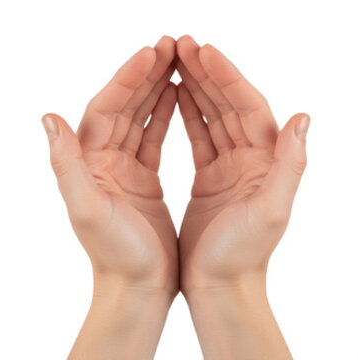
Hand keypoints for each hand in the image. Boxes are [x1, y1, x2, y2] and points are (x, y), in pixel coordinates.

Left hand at [44, 36, 178, 358]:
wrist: (136, 291)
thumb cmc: (113, 255)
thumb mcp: (85, 207)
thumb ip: (65, 161)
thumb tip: (47, 117)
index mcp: (87, 163)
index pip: (105, 108)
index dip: (126, 78)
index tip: (151, 52)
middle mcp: (99, 162)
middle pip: (122, 106)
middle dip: (144, 74)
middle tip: (170, 44)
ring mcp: (120, 171)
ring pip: (138, 117)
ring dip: (155, 87)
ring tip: (178, 59)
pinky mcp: (140, 183)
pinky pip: (151, 137)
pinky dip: (164, 113)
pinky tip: (180, 94)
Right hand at [175, 35, 301, 357]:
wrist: (221, 291)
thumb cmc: (242, 257)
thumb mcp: (272, 211)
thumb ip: (291, 163)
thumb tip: (304, 117)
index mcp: (265, 161)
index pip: (246, 105)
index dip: (224, 75)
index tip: (199, 50)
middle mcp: (252, 159)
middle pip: (228, 103)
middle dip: (204, 71)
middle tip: (178, 42)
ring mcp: (231, 168)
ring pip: (211, 115)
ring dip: (193, 84)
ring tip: (170, 58)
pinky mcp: (210, 181)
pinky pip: (199, 136)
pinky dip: (186, 112)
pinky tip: (169, 96)